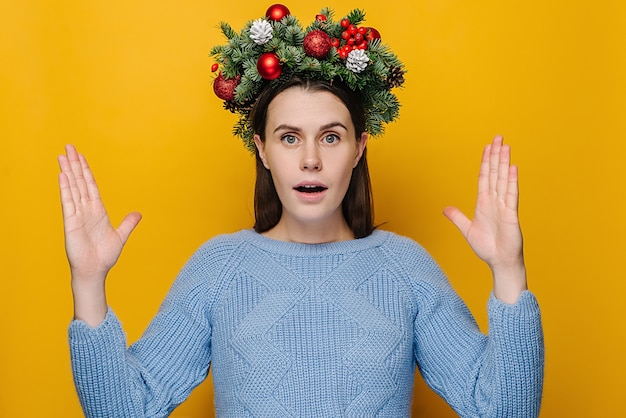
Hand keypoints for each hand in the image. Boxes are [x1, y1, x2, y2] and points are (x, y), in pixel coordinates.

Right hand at [58, 145, 140, 323]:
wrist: (95, 271)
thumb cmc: (104, 256)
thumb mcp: (120, 236)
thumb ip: (128, 223)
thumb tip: (138, 214)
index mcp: (97, 211)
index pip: (90, 185)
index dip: (86, 170)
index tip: (80, 156)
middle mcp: (85, 209)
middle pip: (79, 181)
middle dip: (74, 164)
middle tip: (68, 146)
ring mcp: (77, 215)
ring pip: (72, 188)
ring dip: (68, 172)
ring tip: (62, 156)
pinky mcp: (70, 222)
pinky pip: (68, 202)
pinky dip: (66, 189)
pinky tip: (63, 176)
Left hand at [443, 136, 526, 302]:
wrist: (500, 262)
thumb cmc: (487, 247)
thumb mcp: (467, 230)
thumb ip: (457, 217)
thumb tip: (445, 209)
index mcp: (484, 203)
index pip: (484, 177)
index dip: (485, 162)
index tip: (487, 147)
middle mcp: (495, 201)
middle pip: (495, 173)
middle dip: (496, 155)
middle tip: (498, 137)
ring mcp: (504, 206)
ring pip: (503, 179)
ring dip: (504, 163)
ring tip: (505, 146)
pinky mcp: (511, 214)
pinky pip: (511, 195)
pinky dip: (511, 182)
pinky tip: (512, 168)